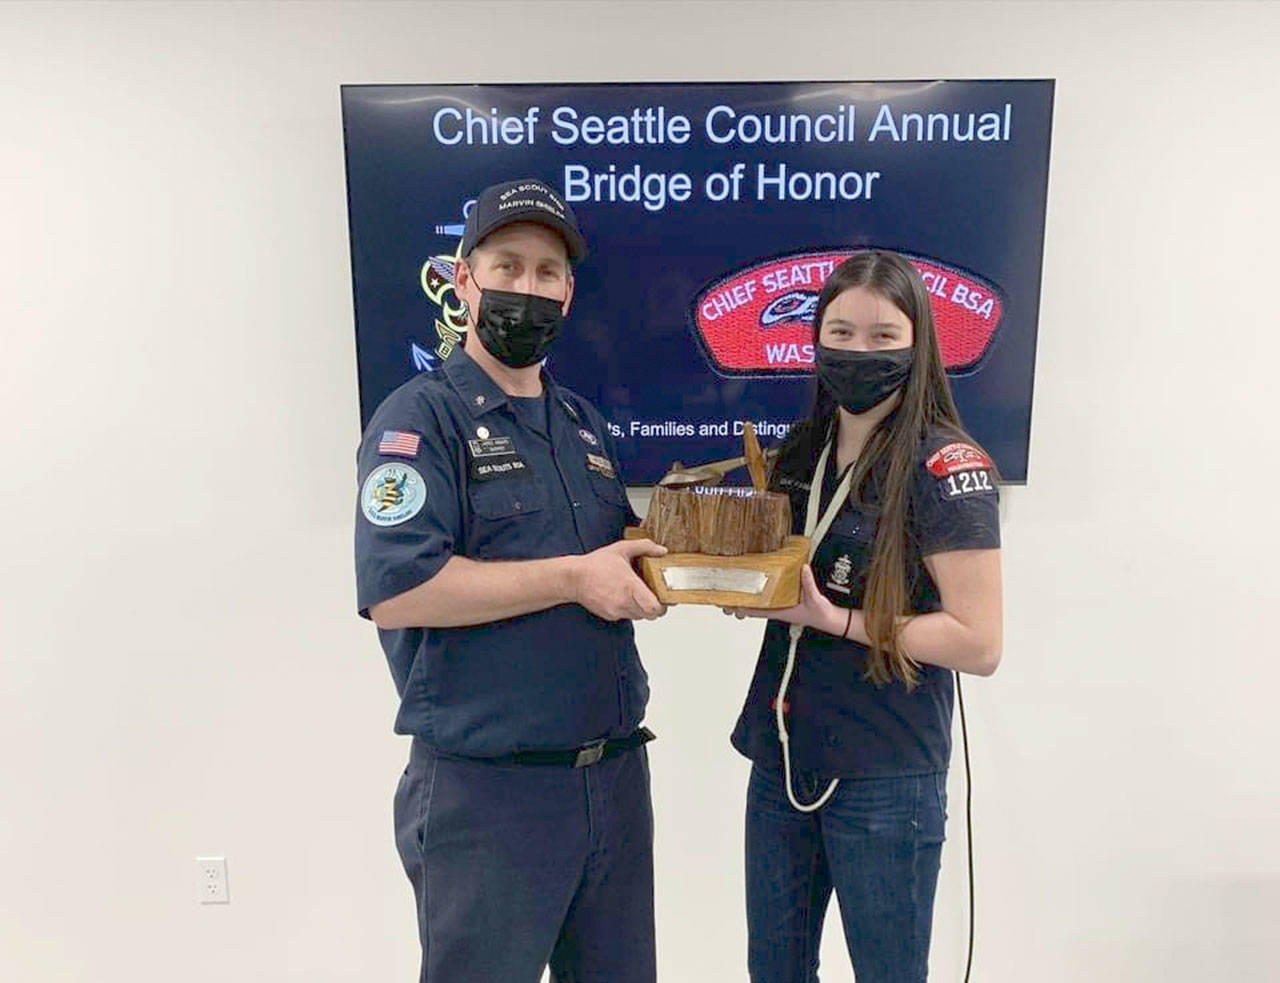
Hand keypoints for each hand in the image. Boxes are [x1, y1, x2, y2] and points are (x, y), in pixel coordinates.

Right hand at [571, 538, 668, 621]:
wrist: (573, 578)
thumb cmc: (595, 565)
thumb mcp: (622, 549)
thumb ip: (644, 547)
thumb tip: (661, 550)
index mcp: (630, 587)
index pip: (655, 608)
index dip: (664, 605)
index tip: (665, 597)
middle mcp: (624, 602)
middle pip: (651, 615)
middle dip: (656, 607)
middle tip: (656, 596)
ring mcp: (617, 611)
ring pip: (640, 616)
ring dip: (643, 608)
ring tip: (640, 594)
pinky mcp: (610, 615)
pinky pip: (627, 616)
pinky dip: (630, 609)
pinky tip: (625, 596)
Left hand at [722, 565, 847, 635]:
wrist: (829, 619)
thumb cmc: (820, 613)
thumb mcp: (815, 598)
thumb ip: (809, 584)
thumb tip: (803, 568)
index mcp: (779, 610)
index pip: (755, 611)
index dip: (740, 608)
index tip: (727, 604)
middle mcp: (776, 608)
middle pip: (750, 607)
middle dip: (735, 603)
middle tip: (720, 597)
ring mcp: (779, 605)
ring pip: (756, 603)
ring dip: (744, 598)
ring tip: (730, 591)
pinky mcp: (784, 601)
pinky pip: (767, 598)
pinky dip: (757, 594)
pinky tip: (752, 588)